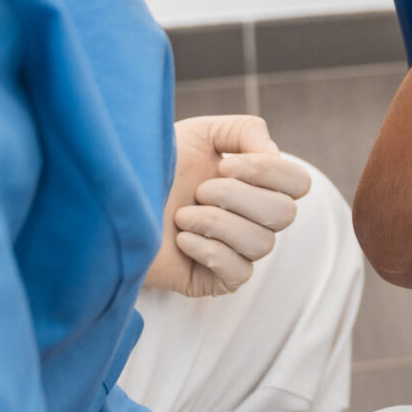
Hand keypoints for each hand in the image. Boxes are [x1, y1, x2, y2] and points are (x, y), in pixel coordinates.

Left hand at [141, 115, 311, 297]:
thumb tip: (276, 155)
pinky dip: (209, 251)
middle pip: (285, 214)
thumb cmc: (154, 164)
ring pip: (263, 244)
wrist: (112, 199)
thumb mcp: (202, 132)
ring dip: (217, 223)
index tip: (226, 163)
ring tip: (182, 215)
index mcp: (255, 183)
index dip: (270, 172)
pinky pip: (238, 271)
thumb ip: (247, 130)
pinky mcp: (216, 280)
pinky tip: (181, 240)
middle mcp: (252, 218)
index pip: (298, 183)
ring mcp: (236, 251)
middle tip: (199, 190)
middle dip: (238, 197)